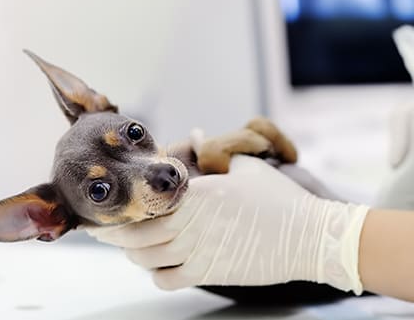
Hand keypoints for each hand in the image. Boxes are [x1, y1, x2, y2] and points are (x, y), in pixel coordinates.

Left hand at [86, 155, 368, 292]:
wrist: (308, 236)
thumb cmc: (278, 199)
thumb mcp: (247, 168)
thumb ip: (216, 152)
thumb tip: (198, 134)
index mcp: (197, 193)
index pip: (144, 201)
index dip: (120, 206)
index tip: (108, 204)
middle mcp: (190, 223)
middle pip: (134, 234)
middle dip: (114, 232)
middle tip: (105, 228)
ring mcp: (197, 251)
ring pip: (145, 259)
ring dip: (134, 253)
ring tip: (131, 246)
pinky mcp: (208, 273)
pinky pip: (166, 281)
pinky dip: (156, 275)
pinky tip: (159, 266)